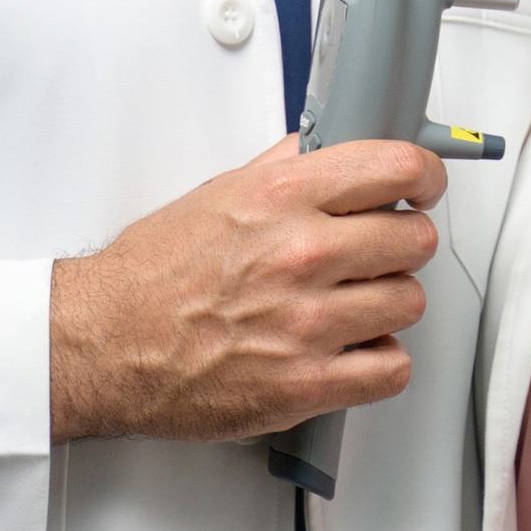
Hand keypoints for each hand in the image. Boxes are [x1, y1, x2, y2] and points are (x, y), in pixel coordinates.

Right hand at [48, 134, 446, 442]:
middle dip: (403, 242)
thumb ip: (285, 167)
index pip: (398, 167)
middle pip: (416, 239)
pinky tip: (350, 347)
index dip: (424, 176)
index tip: (422, 186)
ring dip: (388, 302)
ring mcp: (308, 322)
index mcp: (283, 196)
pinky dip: (378, 361)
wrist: (106, 342)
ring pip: (410, 302)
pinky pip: (392, 369)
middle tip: (380, 250)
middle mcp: (302, 253)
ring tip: (353, 302)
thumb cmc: (153, 274)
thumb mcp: (220, 192)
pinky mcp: (306, 384)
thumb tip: (331, 146)